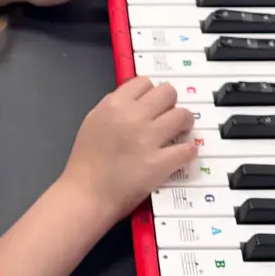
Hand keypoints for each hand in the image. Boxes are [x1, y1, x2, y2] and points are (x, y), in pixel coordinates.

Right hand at [63, 76, 196, 228]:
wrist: (87, 194)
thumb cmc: (86, 161)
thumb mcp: (94, 121)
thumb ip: (114, 107)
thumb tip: (137, 101)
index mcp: (114, 104)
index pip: (144, 81)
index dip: (150, 92)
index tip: (152, 103)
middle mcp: (133, 116)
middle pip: (167, 92)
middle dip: (170, 103)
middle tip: (168, 115)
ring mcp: (148, 139)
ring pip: (182, 115)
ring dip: (183, 123)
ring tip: (180, 132)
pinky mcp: (160, 163)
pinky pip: (187, 148)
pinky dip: (188, 150)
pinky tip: (182, 154)